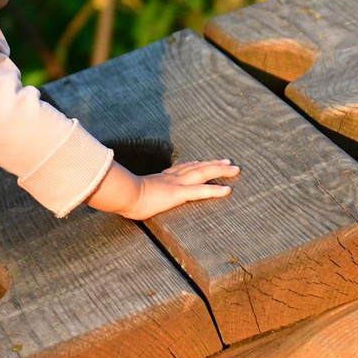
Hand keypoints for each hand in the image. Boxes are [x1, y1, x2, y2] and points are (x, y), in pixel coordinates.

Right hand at [91, 159, 237, 222]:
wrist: (122, 194)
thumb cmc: (123, 195)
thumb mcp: (131, 193)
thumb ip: (135, 192)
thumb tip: (127, 195)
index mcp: (162, 178)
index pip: (183, 168)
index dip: (196, 164)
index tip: (206, 162)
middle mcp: (172, 177)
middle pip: (198, 167)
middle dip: (214, 164)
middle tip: (229, 162)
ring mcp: (176, 184)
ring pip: (203, 174)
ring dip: (220, 171)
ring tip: (235, 169)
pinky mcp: (178, 193)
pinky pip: (201, 191)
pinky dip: (215, 190)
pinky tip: (228, 190)